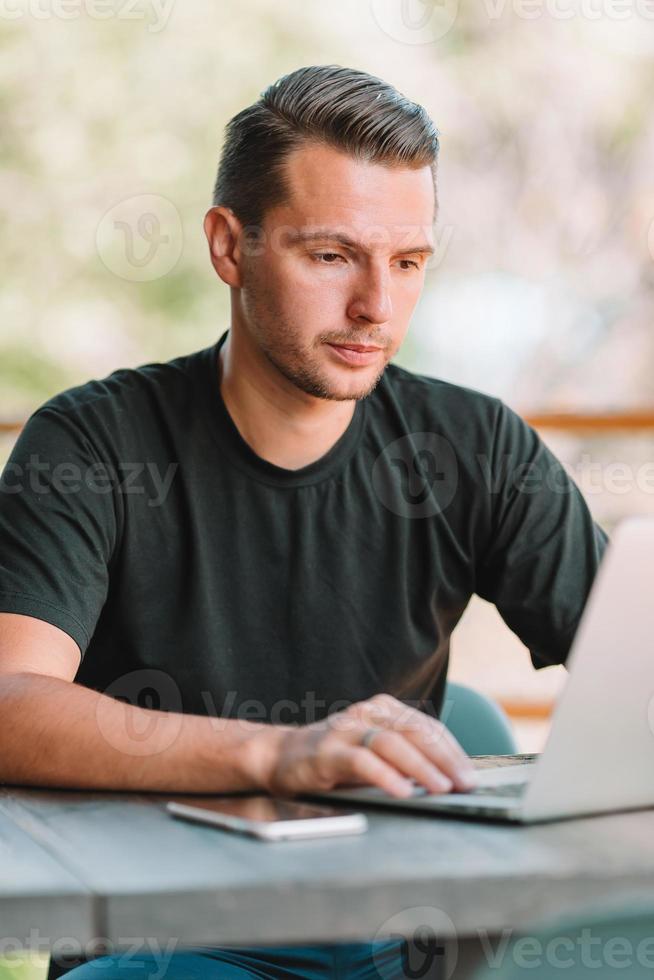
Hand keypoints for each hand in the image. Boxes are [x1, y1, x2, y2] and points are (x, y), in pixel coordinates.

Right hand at [257, 693, 476, 798]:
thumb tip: (450, 781)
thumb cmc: (336, 759)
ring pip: (391, 743)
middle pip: (414, 732)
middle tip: (466, 785)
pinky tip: (402, 791)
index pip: (428, 728)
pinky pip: (361, 761)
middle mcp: (367, 712)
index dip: (452, 752)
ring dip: (420, 767)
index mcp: (384, 709)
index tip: (471, 777)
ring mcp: (346, 730)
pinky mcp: (327, 752)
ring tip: (442, 789)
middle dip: (445, 759)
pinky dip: (385, 776)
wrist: (280, 756)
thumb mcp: (376, 752)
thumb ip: (406, 758)